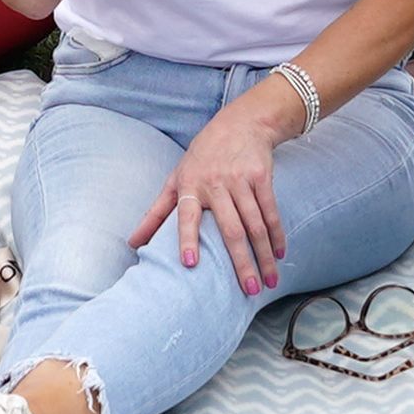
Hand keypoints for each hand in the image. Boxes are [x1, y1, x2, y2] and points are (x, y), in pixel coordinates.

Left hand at [128, 88, 296, 292]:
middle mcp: (215, 183)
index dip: (186, 239)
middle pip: (231, 229)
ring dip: (264, 255)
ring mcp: (240, 180)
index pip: (186, 216)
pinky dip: (277, 234)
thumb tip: (132, 244)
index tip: (190, 264)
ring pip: (255, 225)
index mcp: (190, 186)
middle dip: (241, 262)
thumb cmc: (202, 157)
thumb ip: (156, 213)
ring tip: (269, 281)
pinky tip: (280, 253)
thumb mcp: (176, 179)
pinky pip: (271, 211)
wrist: (240, 123)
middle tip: (249, 290)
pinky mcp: (261, 176)